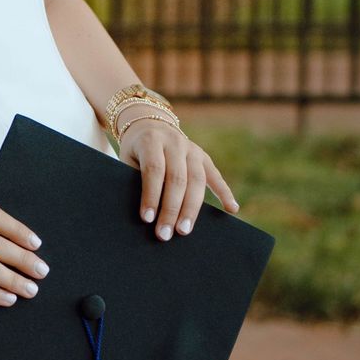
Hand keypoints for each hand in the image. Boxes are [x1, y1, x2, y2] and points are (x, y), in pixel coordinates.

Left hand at [117, 119, 238, 239]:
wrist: (149, 125)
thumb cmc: (135, 152)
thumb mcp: (127, 159)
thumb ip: (135, 180)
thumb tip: (145, 216)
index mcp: (151, 140)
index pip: (154, 170)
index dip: (151, 195)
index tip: (147, 219)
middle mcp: (175, 142)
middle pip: (177, 178)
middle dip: (171, 209)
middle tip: (165, 234)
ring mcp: (192, 149)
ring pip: (196, 180)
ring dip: (191, 208)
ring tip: (184, 231)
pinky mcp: (204, 156)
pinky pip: (216, 176)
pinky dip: (225, 192)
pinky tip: (232, 209)